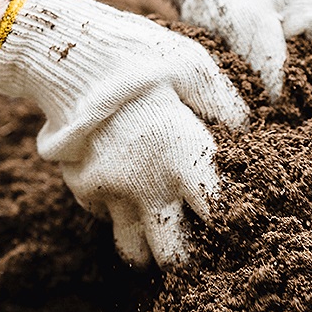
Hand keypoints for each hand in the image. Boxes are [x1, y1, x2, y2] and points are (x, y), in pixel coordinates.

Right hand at [0, 0, 248, 266]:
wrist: (66, 54)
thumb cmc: (139, 58)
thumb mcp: (194, 67)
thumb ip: (223, 104)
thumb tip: (245, 128)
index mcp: (184, 159)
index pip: (217, 212)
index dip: (230, 220)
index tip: (234, 220)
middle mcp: (149, 186)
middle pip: (173, 252)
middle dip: (185, 256)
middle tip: (194, 245)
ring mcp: (111, 192)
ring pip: (132, 248)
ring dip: (147, 248)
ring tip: (158, 238)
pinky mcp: (80, 186)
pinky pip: (102, 216)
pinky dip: (115, 211)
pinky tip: (123, 190)